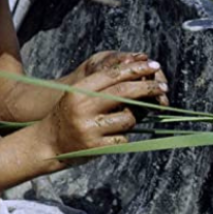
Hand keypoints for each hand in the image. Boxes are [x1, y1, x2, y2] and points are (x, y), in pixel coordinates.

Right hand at [41, 58, 168, 165]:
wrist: (49, 143)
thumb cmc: (69, 114)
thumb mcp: (78, 96)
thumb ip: (102, 88)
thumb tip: (139, 77)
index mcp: (78, 91)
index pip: (112, 75)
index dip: (135, 69)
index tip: (153, 66)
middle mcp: (83, 108)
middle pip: (124, 93)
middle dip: (148, 88)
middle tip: (163, 86)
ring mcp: (90, 128)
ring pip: (129, 118)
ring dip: (134, 117)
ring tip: (121, 120)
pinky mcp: (97, 147)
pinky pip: (124, 138)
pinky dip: (123, 135)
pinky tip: (110, 136)